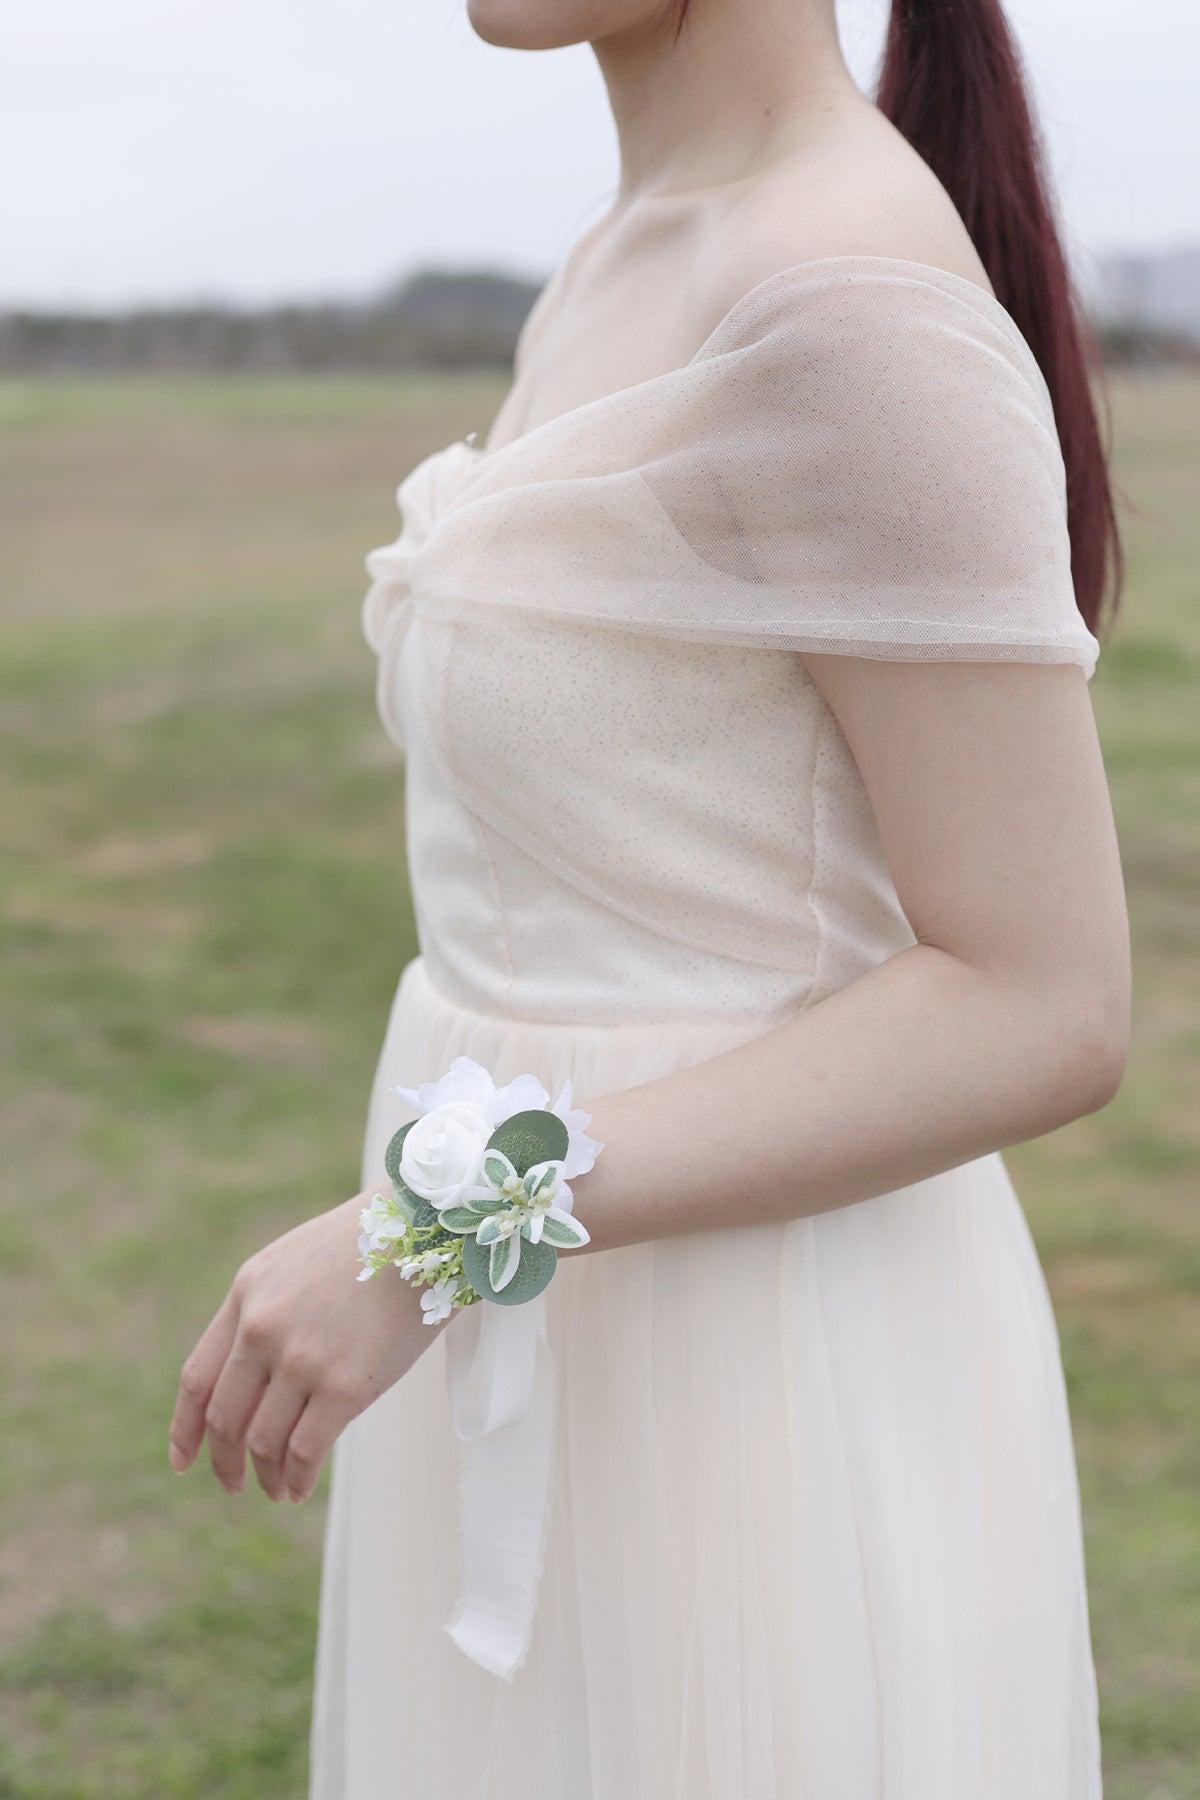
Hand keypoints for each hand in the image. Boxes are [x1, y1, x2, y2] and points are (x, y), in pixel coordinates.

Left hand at [168, 1192, 442, 1501]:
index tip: (183, 1461)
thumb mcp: (293, 1264)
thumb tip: (247, 1379)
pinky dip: (296, 1480)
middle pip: (225, 1418)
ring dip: (265, 1476)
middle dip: (225, 1462)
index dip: (185, 1429)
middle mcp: (263, 1329)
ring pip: (263, 1441)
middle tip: (233, 1485)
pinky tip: (299, 1489)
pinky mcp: (345, 1386)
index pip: (197, 1379)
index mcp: (246, 1295)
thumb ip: (262, 1313)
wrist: (428, 1232)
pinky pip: (304, 1452)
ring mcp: (302, 1359)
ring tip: (277, 1490)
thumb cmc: (369, 1246)